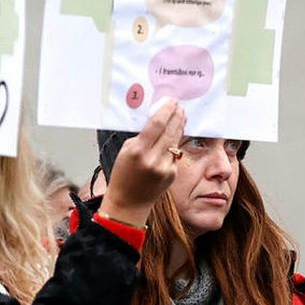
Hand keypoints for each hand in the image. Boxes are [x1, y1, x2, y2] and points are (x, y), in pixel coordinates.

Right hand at [98, 99, 185, 226]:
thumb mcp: (126, 151)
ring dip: (180, 126)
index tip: (171, 101)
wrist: (128, 203)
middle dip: (176, 115)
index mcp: (138, 151)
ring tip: (181, 115)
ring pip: (176, 141)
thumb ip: (141, 136)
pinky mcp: (172, 174)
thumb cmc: (123, 176)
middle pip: (170, 130)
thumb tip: (157, 121)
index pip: (156, 124)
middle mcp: (153, 159)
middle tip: (180, 105)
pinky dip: (175, 143)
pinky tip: (175, 135)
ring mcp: (165, 167)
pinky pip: (175, 154)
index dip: (166, 110)